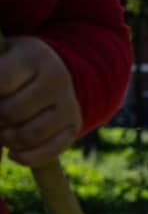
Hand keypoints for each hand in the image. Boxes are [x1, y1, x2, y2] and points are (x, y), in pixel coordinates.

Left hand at [0, 38, 83, 167]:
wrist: (49, 71)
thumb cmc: (12, 66)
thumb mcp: (0, 59)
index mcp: (35, 56)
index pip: (1, 83)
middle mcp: (58, 79)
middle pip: (12, 112)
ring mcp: (69, 105)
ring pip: (29, 135)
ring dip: (6, 139)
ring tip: (1, 133)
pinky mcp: (74, 127)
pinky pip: (49, 152)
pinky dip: (26, 157)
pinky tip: (12, 153)